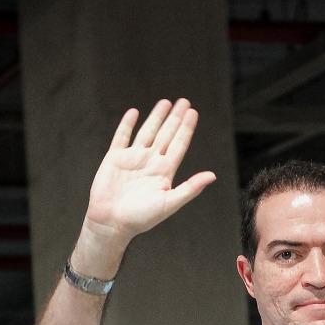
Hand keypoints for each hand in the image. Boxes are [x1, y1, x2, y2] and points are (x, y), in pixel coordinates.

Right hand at [81, 98, 215, 250]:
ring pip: (147, 132)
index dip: (186, 129)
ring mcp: (133, 159)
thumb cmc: (141, 218)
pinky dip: (127, 124)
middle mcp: (150, 163)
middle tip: (184, 101)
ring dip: (156, 117)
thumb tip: (212, 176)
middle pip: (166, 135)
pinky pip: (122, 137)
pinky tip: (134, 113)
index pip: (178, 145)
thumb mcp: (170, 203)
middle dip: (175, 118)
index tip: (193, 113)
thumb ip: (191, 188)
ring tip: (166, 102)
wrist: (112, 223)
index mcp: (164, 172)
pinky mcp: (114, 158)